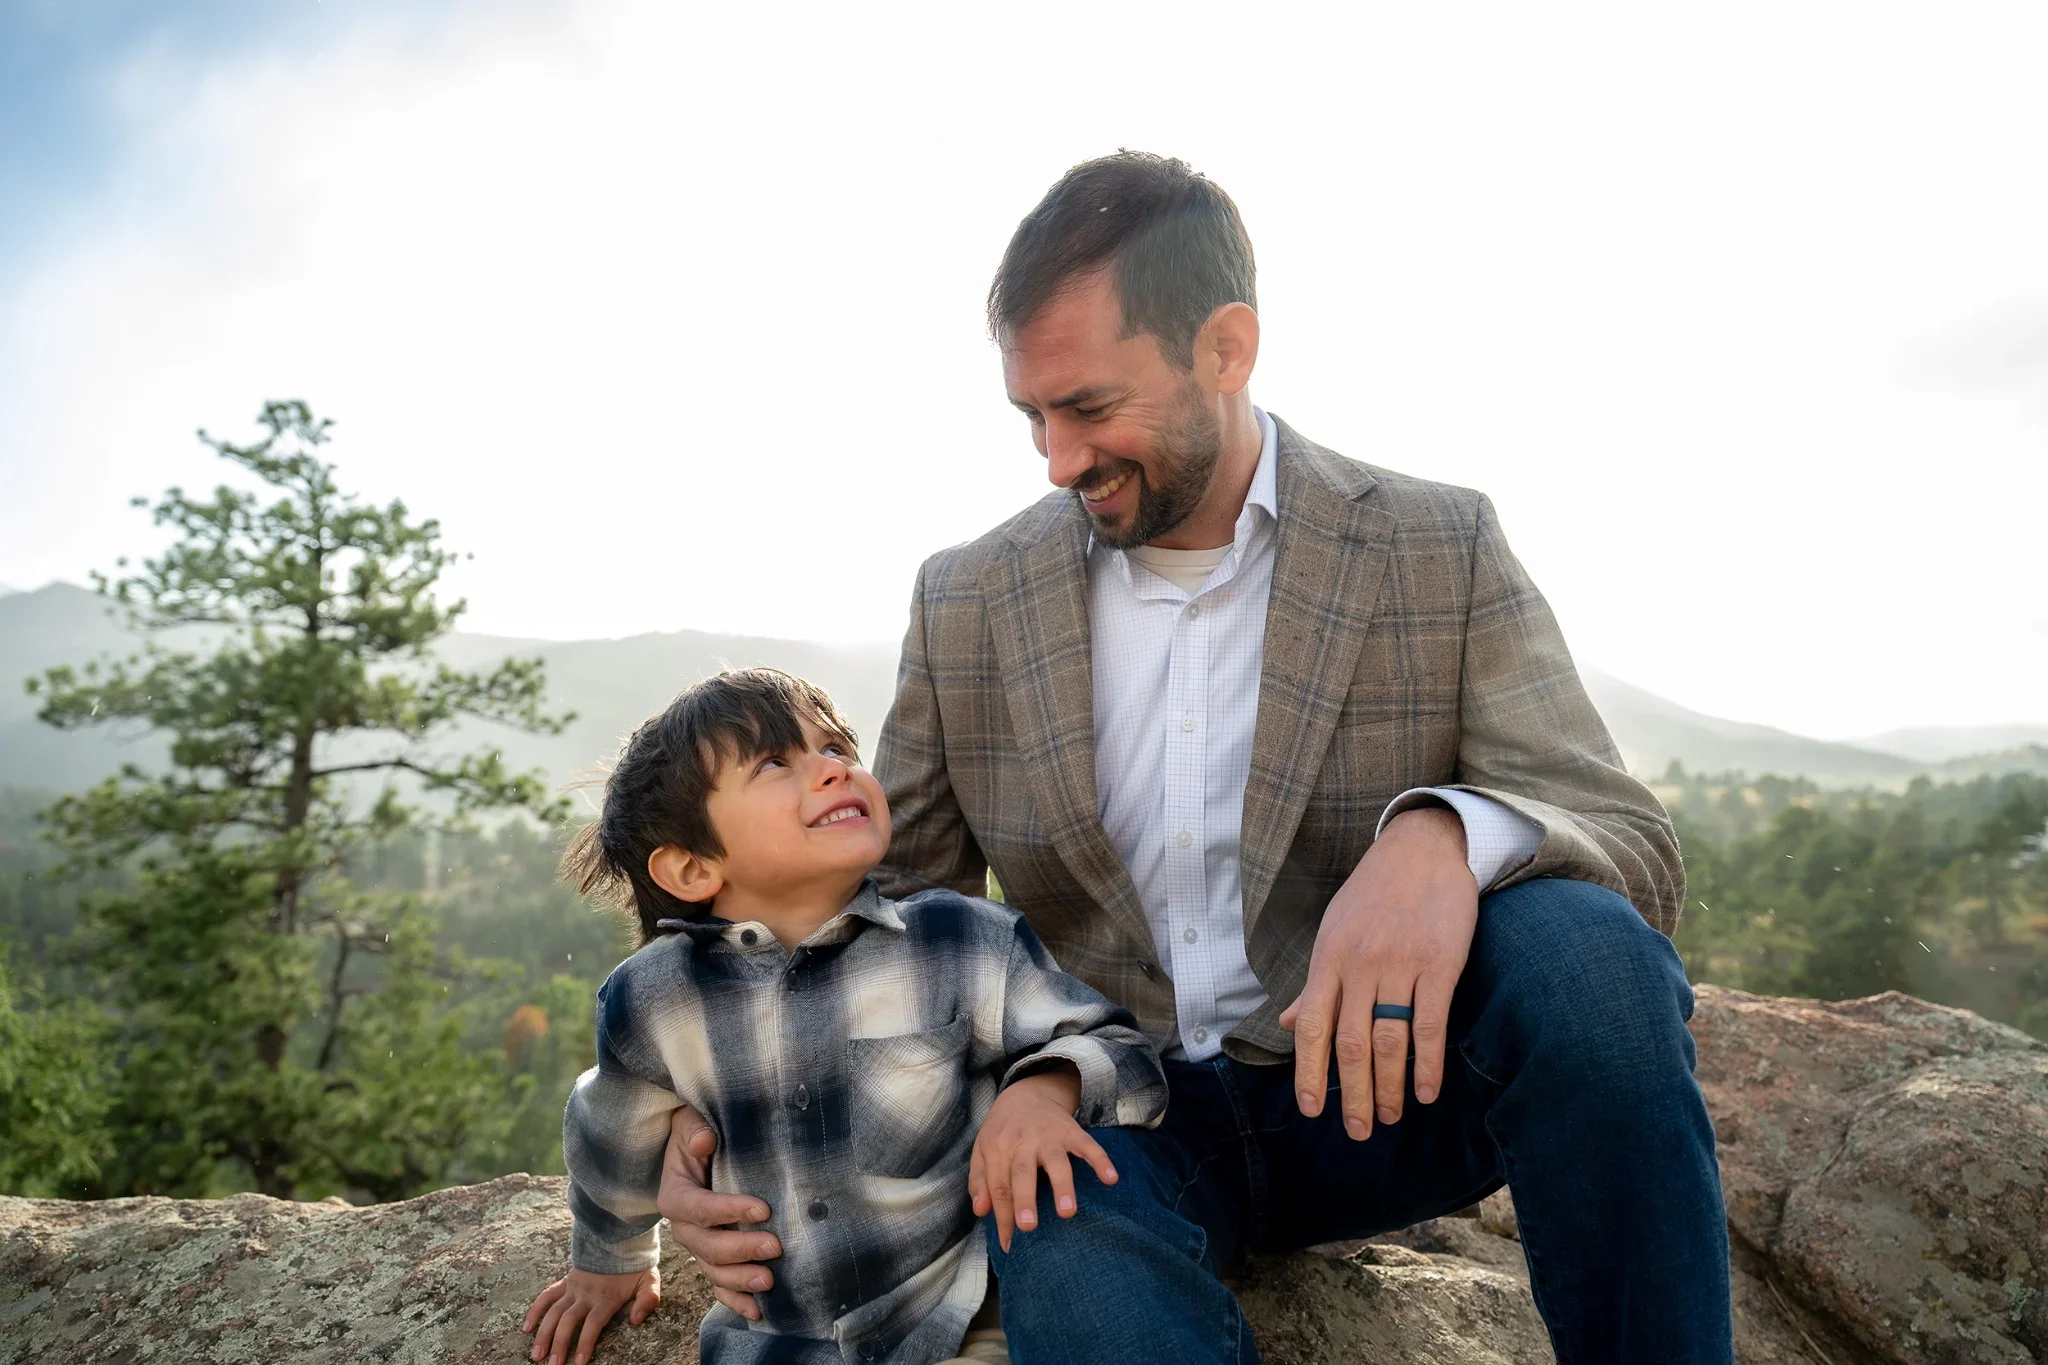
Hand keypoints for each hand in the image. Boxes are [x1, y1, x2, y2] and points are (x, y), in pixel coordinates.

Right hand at [523, 1266, 658, 1364]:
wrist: (620, 1240)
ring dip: (543, 1333)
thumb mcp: (650, 1281)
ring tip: (536, 1355)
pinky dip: (535, 1310)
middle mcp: (586, 1294)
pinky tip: (526, 1327)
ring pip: (554, 1312)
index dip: (585, 1343)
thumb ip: (648, 1300)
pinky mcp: (565, 1282)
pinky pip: (546, 1295)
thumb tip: (636, 1320)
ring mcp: (573, 1287)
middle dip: (559, 1344)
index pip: (593, 1324)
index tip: (578, 1363)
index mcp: (606, 1297)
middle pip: (569, 1321)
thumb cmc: (636, 1267)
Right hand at [653, 1104, 781, 1321]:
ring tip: (769, 1281)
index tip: (763, 1208)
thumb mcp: (690, 1124)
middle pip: (708, 1246)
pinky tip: (757, 1311)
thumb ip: (695, 1131)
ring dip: (740, 1280)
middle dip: (742, 1250)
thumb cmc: (696, 1135)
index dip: (729, 1210)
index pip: (699, 1208)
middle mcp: (683, 1228)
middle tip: (776, 1247)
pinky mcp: (711, 1259)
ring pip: (713, 1271)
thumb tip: (706, 1141)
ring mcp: (697, 1247)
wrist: (695, 1152)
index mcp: (675, 1196)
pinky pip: (718, 1286)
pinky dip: (735, 1301)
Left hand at [968, 1066, 1118, 1252]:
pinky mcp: (1071, 1130)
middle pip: (1022, 1172)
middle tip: (1028, 1228)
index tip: (1008, 1245)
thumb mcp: (982, 1151)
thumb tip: (981, 1211)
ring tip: (1067, 1213)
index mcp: (997, 1148)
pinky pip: (1088, 1145)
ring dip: (1062, 1186)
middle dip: (1025, 1200)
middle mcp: (1022, 1141)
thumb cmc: (1002, 1131)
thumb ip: (979, 1181)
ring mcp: (1048, 1136)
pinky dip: (1100, 1160)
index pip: (999, 1187)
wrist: (1026, 1092)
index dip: (1002, 1217)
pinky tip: (1111, 1179)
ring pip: (1055, 1161)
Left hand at [1279, 804, 1475, 1139]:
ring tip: (1391, 1117)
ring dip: (1388, 1088)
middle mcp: (1358, 965)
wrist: (1423, 848)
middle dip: (1351, 1095)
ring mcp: (1399, 964)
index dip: (1310, 1074)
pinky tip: (1428, 1092)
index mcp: (1328, 960)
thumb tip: (1291, 1026)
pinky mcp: (1439, 963)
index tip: (1312, 1112)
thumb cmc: (1374, 894)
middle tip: (1358, 1132)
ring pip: (1388, 1041)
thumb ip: (1317, 984)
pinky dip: (1427, 1065)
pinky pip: (1429, 1024)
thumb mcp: (1334, 932)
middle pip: (1350, 1045)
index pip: (1313, 1029)